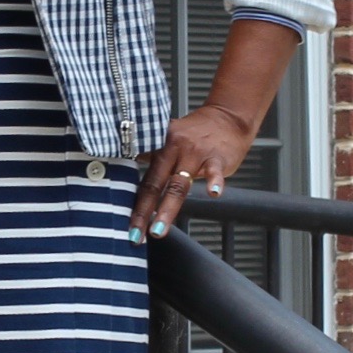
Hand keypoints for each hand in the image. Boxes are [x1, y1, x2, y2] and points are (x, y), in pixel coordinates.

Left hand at [133, 105, 251, 239]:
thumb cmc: (196, 134)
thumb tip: (127, 173)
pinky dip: (214, 182)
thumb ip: (150, 156)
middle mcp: (173, 148)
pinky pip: (214, 170)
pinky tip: (213, 193)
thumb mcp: (168, 139)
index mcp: (159, 146)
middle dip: (143, 211)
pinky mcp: (217, 157)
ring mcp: (195, 153)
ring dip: (167, 209)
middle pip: (155, 183)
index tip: (125, 226)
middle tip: (136, 235)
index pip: (142, 178)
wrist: (226, 118)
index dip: (133, 203)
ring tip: (158, 230)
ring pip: (179, 184)